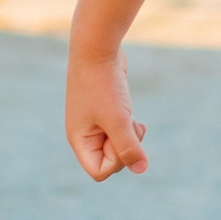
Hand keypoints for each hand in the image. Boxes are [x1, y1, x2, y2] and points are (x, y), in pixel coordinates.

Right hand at [66, 47, 148, 179]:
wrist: (97, 48)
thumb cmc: (103, 85)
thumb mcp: (118, 119)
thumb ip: (129, 146)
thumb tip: (141, 169)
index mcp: (79, 140)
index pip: (99, 171)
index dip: (116, 162)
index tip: (121, 138)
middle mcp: (84, 134)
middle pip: (109, 160)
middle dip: (126, 148)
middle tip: (132, 127)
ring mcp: (94, 122)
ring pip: (117, 146)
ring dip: (130, 138)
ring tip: (134, 122)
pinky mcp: (105, 110)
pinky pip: (120, 131)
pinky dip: (130, 128)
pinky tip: (135, 119)